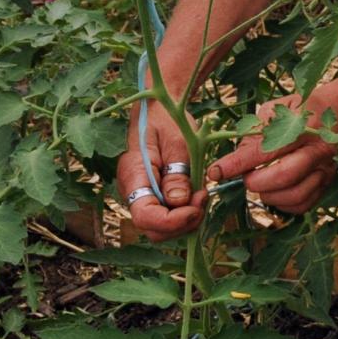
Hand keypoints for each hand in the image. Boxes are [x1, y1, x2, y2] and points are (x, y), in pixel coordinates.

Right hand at [115, 97, 205, 240]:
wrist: (160, 110)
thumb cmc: (168, 120)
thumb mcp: (177, 142)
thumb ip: (177, 173)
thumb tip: (178, 202)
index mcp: (133, 175)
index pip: (144, 216)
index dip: (171, 221)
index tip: (196, 207)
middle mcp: (133, 191)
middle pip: (153, 228)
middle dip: (182, 223)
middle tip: (204, 198)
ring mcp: (143, 195)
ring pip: (162, 227)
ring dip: (187, 219)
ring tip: (203, 194)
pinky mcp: (155, 196)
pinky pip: (169, 215)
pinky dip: (186, 212)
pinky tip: (198, 194)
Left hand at [207, 81, 337, 217]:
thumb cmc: (304, 108)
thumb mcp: (278, 108)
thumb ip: (256, 130)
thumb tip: (238, 155)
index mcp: (302, 126)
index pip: (264, 150)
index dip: (236, 163)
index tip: (215, 172)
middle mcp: (317, 149)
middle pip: (283, 176)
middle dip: (256, 182)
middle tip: (245, 178)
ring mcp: (326, 168)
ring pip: (294, 195)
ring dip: (269, 195)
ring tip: (260, 184)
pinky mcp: (328, 183)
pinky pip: (303, 205)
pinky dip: (283, 205)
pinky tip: (275, 192)